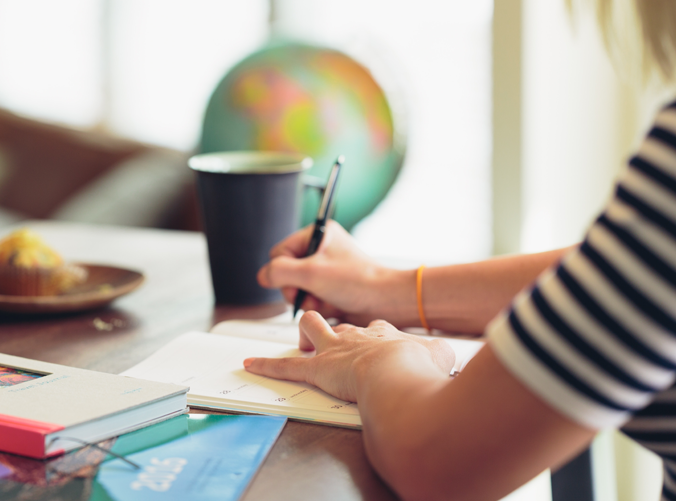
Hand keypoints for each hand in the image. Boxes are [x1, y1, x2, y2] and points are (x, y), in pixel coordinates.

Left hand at [243, 311, 454, 402]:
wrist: (399, 371)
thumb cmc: (420, 367)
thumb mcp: (439, 356)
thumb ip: (439, 355)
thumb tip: (446, 356)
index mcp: (383, 334)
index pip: (374, 328)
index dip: (374, 336)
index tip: (380, 344)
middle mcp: (355, 336)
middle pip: (340, 324)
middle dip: (336, 330)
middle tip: (339, 345)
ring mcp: (334, 350)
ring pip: (312, 329)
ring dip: (305, 337)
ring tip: (305, 346)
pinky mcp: (317, 370)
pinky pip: (286, 367)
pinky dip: (266, 365)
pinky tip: (249, 363)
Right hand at [257, 221, 414, 342]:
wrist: (384, 301)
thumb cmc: (358, 281)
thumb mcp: (311, 273)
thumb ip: (279, 272)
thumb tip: (263, 276)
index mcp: (318, 234)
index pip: (279, 252)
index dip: (283, 270)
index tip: (296, 281)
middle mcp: (320, 250)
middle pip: (286, 271)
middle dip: (295, 288)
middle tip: (309, 293)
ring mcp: (325, 270)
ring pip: (296, 287)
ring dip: (305, 298)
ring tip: (321, 301)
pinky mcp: (330, 287)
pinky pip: (309, 297)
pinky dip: (315, 305)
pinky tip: (327, 306)